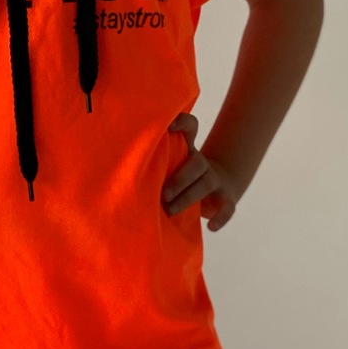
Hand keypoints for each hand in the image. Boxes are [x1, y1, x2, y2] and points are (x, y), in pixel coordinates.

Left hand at [162, 112, 240, 231]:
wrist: (213, 189)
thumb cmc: (176, 177)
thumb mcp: (165, 165)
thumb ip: (150, 162)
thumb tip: (119, 167)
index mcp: (186, 149)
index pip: (190, 128)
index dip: (183, 122)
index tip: (170, 127)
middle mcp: (200, 162)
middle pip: (195, 163)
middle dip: (179, 179)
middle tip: (163, 195)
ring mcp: (213, 179)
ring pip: (206, 183)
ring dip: (188, 197)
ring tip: (169, 211)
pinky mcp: (224, 197)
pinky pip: (228, 206)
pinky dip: (221, 217)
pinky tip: (211, 226)